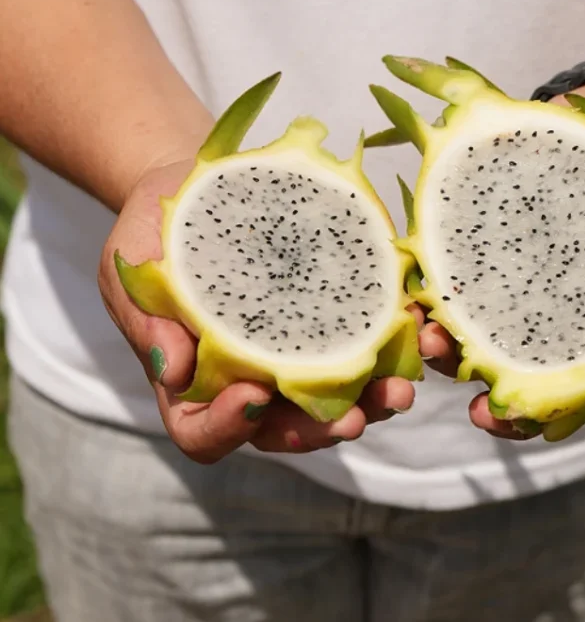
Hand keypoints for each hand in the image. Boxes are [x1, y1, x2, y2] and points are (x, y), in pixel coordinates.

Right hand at [98, 161, 414, 463]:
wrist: (193, 188)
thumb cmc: (153, 236)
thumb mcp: (132, 269)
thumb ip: (147, 321)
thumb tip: (172, 370)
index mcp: (193, 384)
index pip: (204, 433)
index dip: (229, 427)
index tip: (253, 396)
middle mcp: (248, 381)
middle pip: (282, 430)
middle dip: (319, 430)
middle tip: (351, 419)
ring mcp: (294, 355)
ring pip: (334, 400)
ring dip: (370, 402)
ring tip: (397, 389)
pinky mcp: (333, 319)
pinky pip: (366, 345)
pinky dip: (394, 345)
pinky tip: (415, 331)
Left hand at [417, 85, 584, 439]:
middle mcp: (567, 327)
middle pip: (546, 391)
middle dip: (517, 414)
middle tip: (492, 414)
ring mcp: (519, 303)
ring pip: (489, 355)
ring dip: (458, 366)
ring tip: (435, 352)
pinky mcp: (479, 270)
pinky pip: (454, 303)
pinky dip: (432, 312)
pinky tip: (414, 308)